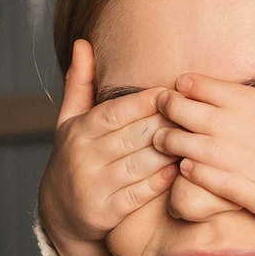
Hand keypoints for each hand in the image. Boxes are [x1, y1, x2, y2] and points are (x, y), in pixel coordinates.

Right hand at [37, 39, 176, 255]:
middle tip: (193, 113)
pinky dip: (160, 181)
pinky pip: (139, 194)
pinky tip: (180, 169)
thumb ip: (80, 83)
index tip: (169, 92)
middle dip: (163, 124)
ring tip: (194, 139)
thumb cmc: (74, 156)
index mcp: (78, 131)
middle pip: (131, 137)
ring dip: (168, 151)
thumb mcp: (69, 120)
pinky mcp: (106, 212)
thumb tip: (82, 43)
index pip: (113, 113)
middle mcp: (83, 157)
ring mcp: (94, 187)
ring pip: (138, 165)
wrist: (60, 213)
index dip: (142, 102)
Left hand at [156, 49, 254, 255]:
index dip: (200, 85)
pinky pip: (216, 180)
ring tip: (159, 136)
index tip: (181, 82)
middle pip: (208, 116)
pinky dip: (196, 171)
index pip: (231, 92)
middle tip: (159, 103)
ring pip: (205, 147)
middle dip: (178, 107)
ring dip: (178, 139)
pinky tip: (183, 165)